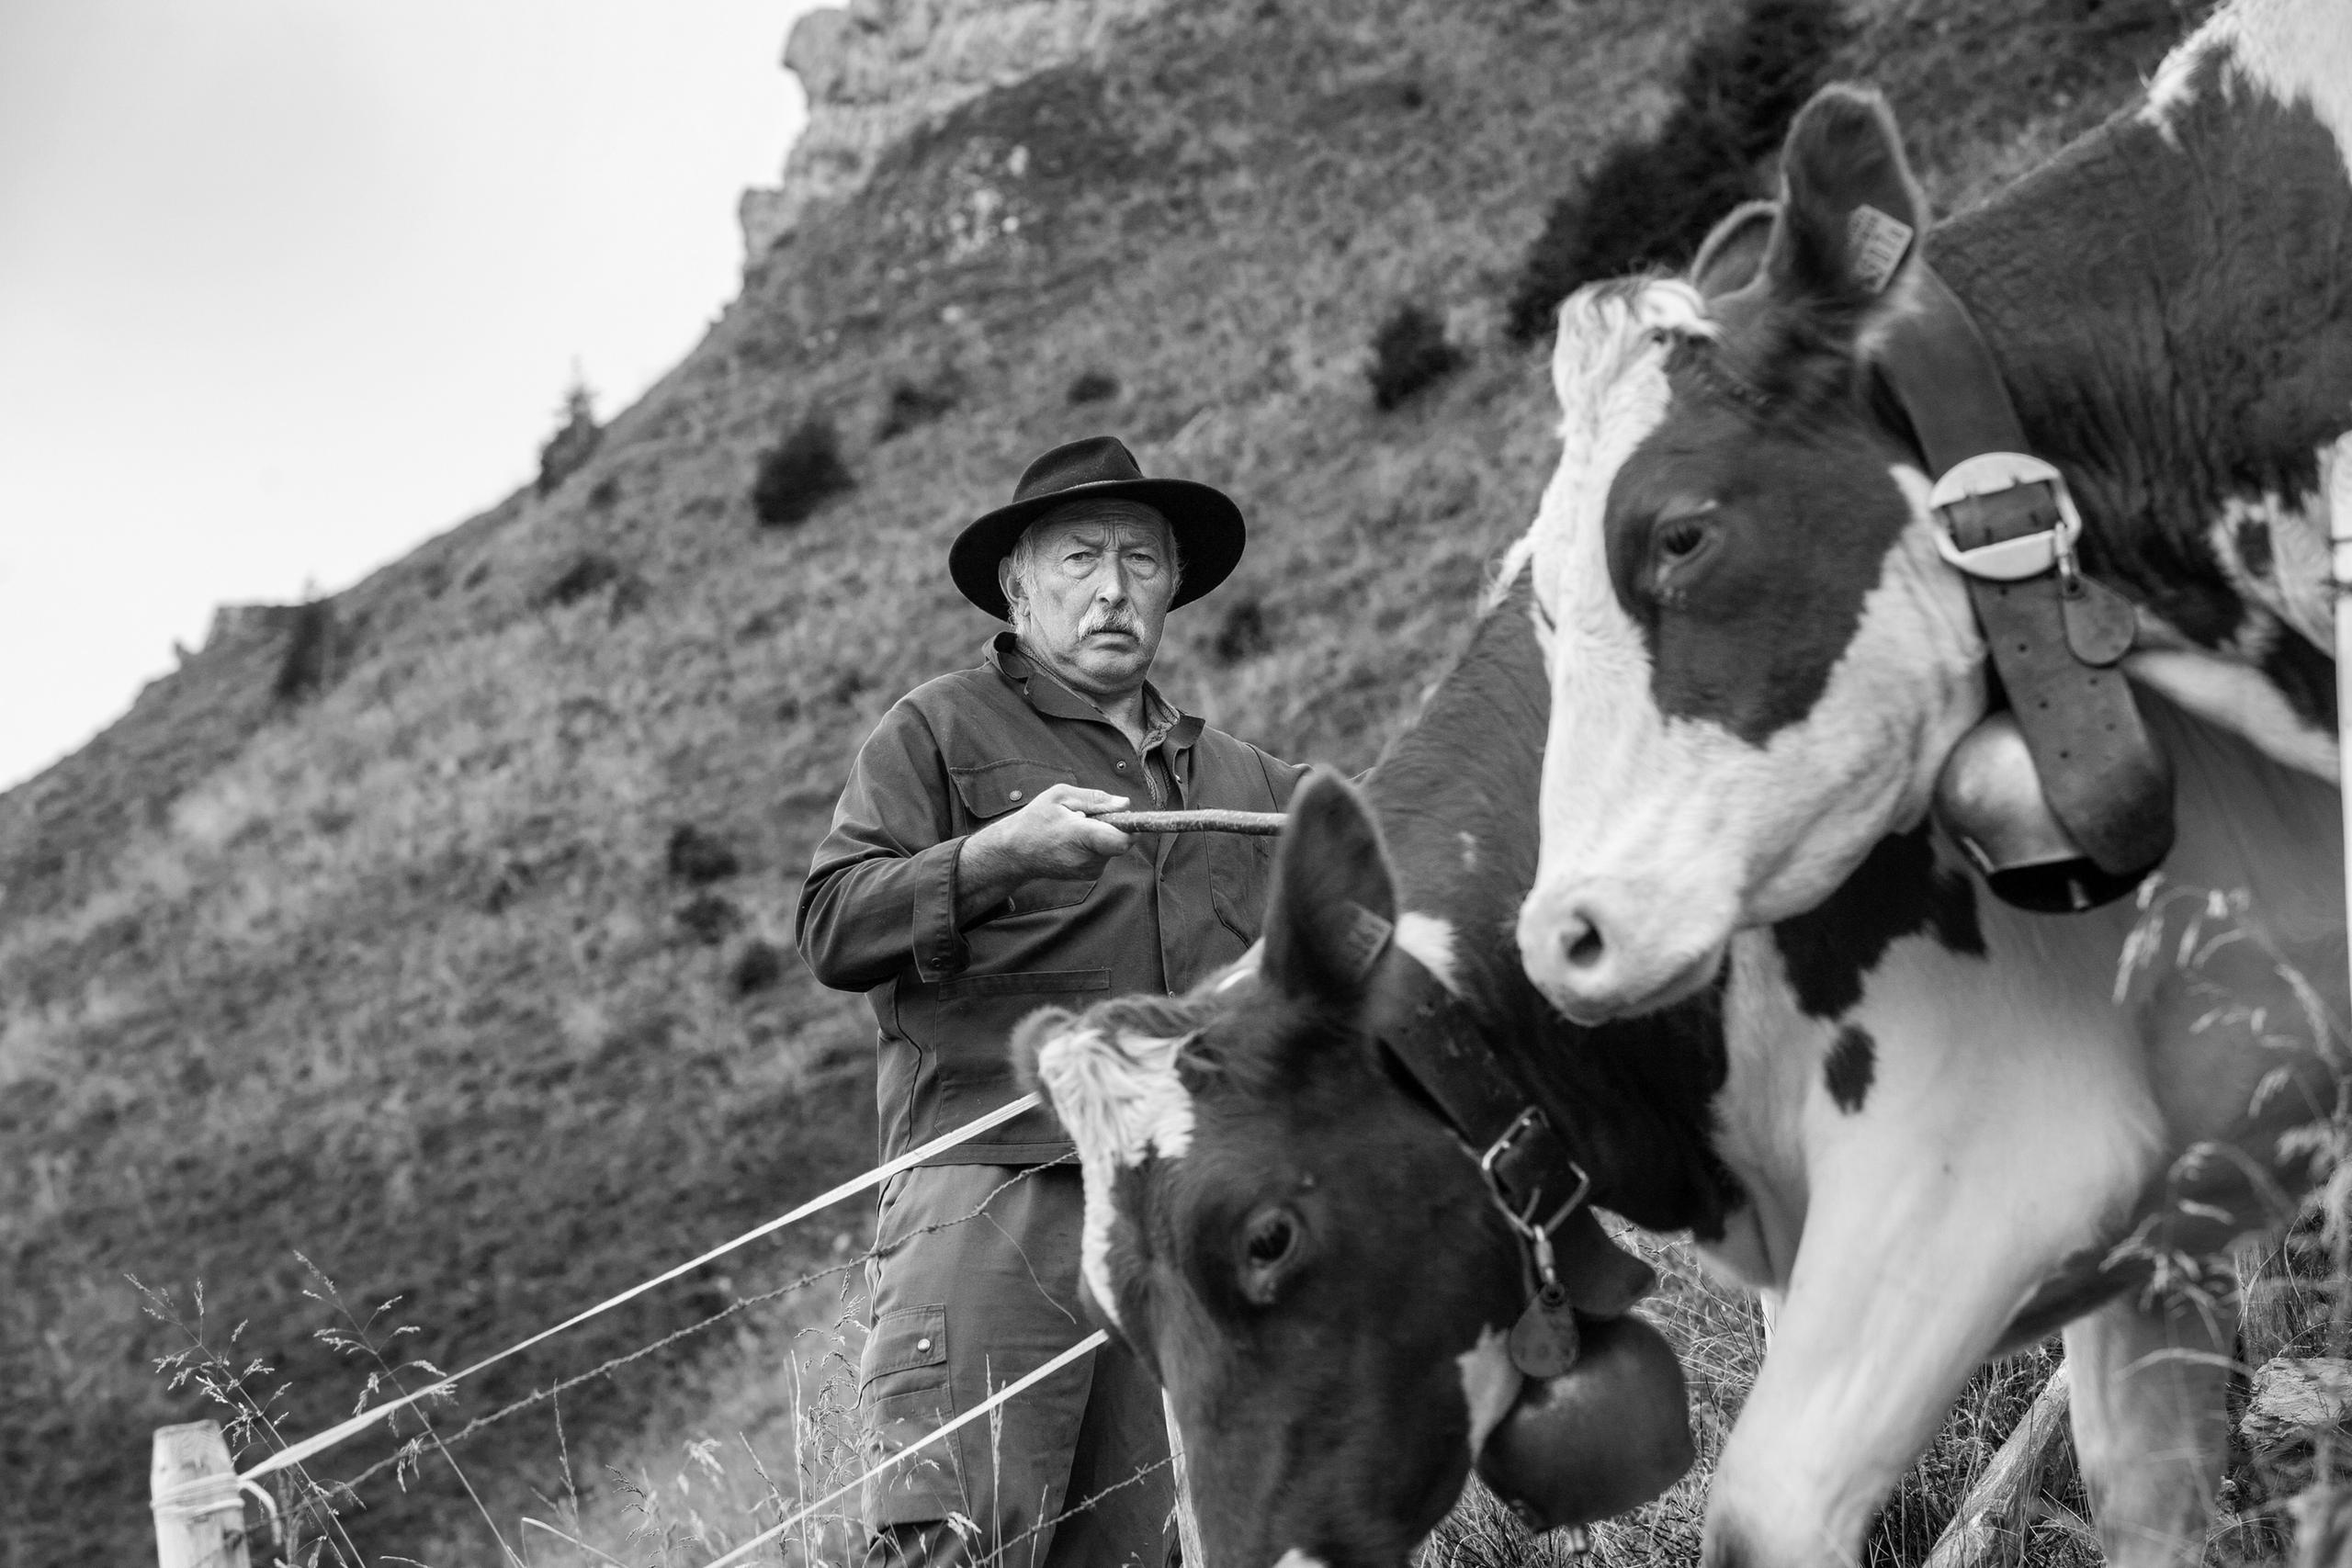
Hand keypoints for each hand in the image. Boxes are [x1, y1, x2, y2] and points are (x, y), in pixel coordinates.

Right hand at [959, 784, 1131, 916]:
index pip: (1122, 840)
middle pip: (1121, 840)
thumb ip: (1095, 798)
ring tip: (1075, 828)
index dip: (1132, 826)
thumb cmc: (1035, 820)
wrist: (1015, 853)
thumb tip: (1124, 803)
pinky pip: (1104, 854)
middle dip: (1113, 825)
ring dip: (1102, 834)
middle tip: (1086, 816)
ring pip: (1113, 846)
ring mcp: (1089, 871)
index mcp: (1082, 836)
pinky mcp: (1090, 875)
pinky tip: (1074, 841)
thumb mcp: (1060, 796)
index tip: (1127, 815)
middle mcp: (1089, 858)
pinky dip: (1096, 844)